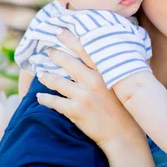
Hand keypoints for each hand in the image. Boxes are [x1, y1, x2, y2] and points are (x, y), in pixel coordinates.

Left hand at [36, 29, 147, 152]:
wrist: (124, 135)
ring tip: (41, 74)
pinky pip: (54, 101)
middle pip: (67, 61)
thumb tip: (115, 50)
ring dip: (46, 76)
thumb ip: (117, 66)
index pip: (85, 48)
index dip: (70, 38)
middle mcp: (93, 80)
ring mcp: (83, 95)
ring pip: (57, 81)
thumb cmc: (126, 108)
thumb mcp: (125, 82)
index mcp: (105, 71)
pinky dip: (44, 99)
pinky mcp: (75, 111)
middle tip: (47, 51)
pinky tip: (40, 97)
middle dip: (54, 54)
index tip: (59, 30)